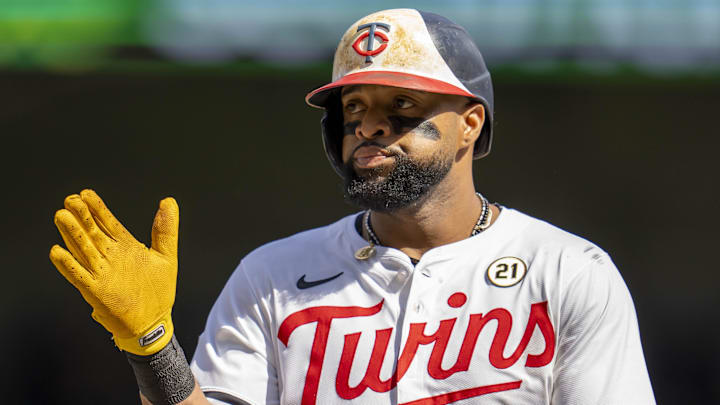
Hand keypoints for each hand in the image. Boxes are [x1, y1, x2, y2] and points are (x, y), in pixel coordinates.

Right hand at [49, 189, 178, 354]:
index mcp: (125, 247)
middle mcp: (110, 257)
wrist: (154, 322)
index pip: (108, 223)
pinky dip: (68, 265)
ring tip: (62, 216)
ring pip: (83, 249)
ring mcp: (102, 273)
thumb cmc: (158, 291)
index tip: (86, 193)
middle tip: (71, 199)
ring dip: (72, 234)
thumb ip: (166, 229)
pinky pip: (79, 276)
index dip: (97, 208)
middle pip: (92, 232)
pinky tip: (57, 251)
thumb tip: (168, 201)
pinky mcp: (96, 291)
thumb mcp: (166, 256)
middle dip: (81, 216)